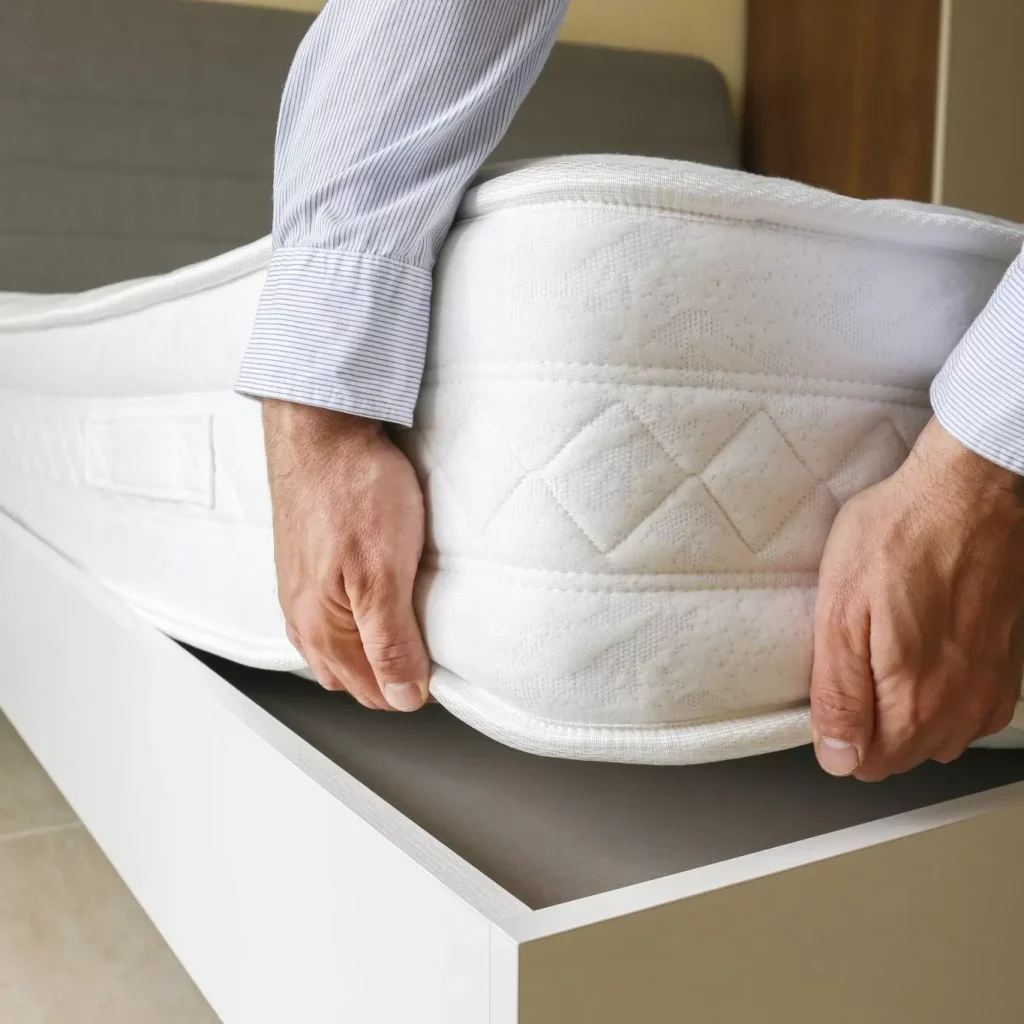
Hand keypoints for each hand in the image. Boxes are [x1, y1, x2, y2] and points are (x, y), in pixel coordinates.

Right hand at [263, 400, 429, 711]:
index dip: (416, 689)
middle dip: (393, 675)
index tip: (448, 667)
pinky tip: (375, 605)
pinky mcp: (305, 565)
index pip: (375, 692)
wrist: (321, 429)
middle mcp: (303, 618)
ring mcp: (299, 592)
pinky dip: (356, 625)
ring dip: (373, 651)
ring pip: (339, 650)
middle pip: (354, 677)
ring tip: (410, 631)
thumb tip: (404, 697)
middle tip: (435, 651)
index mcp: (321, 630)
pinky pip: (329, 617)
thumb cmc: (352, 489)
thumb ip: (392, 641)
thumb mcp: (383, 574)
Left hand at [810, 417, 1023, 780]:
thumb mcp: (839, 612)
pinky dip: (949, 699)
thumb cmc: (899, 537)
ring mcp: (992, 684)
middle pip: (907, 754)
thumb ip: (839, 692)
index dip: (840, 736)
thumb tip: (837, 757)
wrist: (966, 492)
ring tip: (888, 660)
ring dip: (912, 715)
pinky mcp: (1009, 661)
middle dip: (873, 727)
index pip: (870, 765)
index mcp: (915, 699)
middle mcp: (962, 703)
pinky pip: (977, 711)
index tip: (831, 693)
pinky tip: (928, 662)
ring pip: (943, 736)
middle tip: (855, 665)